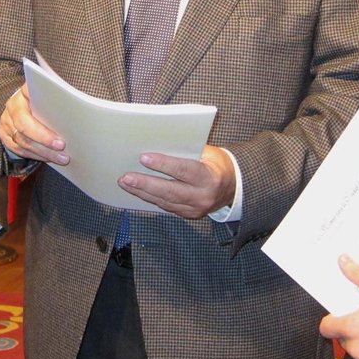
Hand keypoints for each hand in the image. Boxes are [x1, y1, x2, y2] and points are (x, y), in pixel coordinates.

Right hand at [0, 85, 67, 164]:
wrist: (25, 107)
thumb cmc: (44, 102)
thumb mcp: (50, 96)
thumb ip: (59, 100)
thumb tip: (79, 110)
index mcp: (25, 92)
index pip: (31, 95)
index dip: (43, 108)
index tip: (59, 122)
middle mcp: (13, 105)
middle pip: (24, 125)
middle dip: (44, 139)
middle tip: (62, 147)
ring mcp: (6, 120)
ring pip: (22, 141)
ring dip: (43, 152)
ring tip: (61, 158)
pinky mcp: (4, 134)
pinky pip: (18, 149)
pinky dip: (34, 156)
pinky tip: (48, 158)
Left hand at [118, 144, 235, 218]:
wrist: (233, 187)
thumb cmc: (217, 164)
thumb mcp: (207, 153)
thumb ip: (186, 151)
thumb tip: (158, 144)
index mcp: (209, 178)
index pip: (183, 170)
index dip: (163, 164)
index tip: (144, 157)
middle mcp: (202, 197)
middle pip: (169, 191)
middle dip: (145, 184)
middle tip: (126, 177)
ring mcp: (195, 209)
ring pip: (164, 201)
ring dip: (142, 192)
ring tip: (125, 183)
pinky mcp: (188, 214)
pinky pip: (165, 207)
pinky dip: (150, 198)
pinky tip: (137, 191)